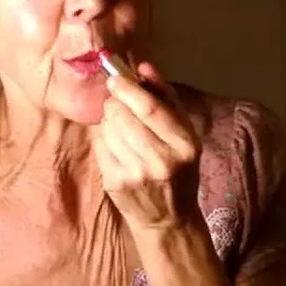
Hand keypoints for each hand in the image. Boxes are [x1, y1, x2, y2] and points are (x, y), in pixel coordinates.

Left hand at [93, 62, 200, 231]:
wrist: (168, 219)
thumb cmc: (179, 170)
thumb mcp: (185, 134)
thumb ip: (166, 97)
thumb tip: (143, 66)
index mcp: (185, 144)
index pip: (150, 108)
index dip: (128, 89)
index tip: (115, 78)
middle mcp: (161, 160)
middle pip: (123, 116)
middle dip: (115, 103)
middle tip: (118, 103)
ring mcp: (136, 174)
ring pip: (108, 129)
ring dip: (109, 120)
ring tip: (121, 128)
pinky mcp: (115, 183)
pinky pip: (100, 146)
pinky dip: (103, 138)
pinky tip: (116, 145)